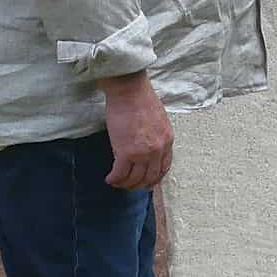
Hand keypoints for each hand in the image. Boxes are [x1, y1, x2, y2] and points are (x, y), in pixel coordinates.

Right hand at [99, 71, 173, 188]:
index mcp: (167, 140)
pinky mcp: (126, 153)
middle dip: (139, 185)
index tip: (147, 182)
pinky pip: (120, 174)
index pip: (164, 167)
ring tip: (117, 182)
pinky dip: (114, 179)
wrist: (129, 90)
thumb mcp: (158, 119)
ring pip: (134, 179)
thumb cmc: (140, 98)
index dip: (155, 178)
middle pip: (150, 177)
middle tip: (129, 186)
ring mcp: (143, 153)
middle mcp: (158, 150)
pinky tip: (109, 178)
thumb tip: (147, 145)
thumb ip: (156, 135)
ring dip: (125, 184)